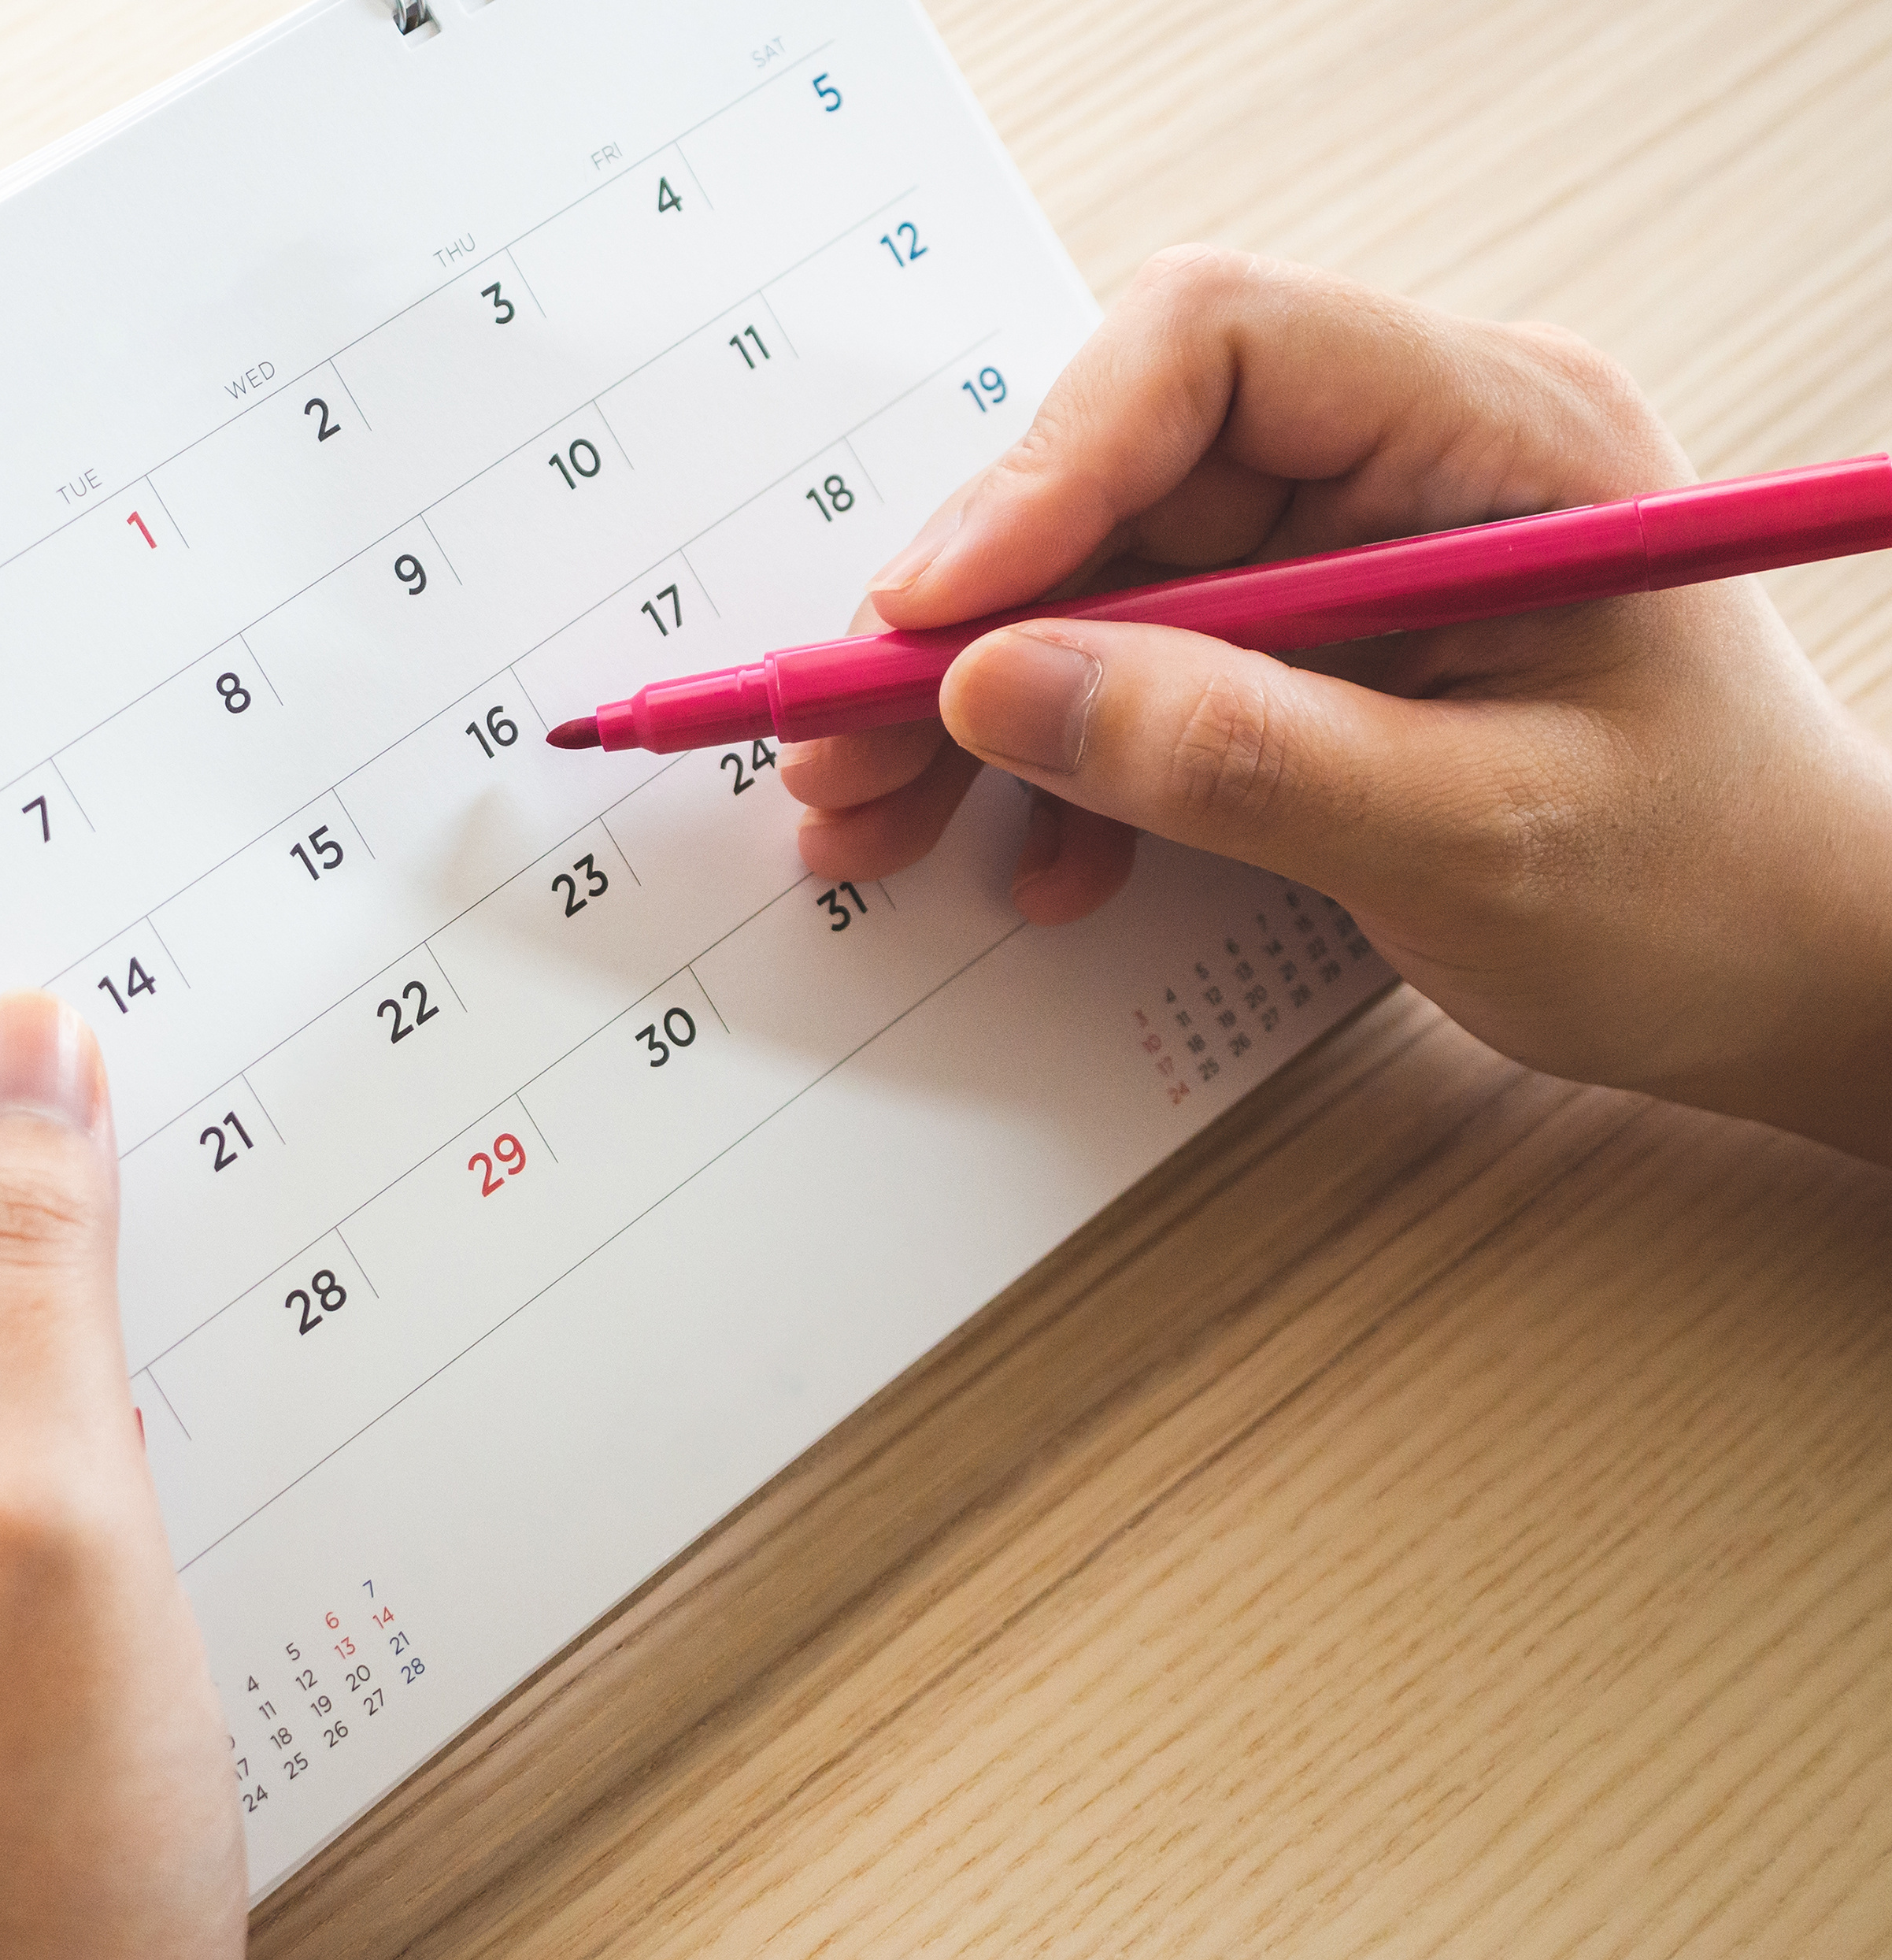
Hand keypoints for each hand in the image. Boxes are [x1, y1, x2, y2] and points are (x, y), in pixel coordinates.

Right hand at [785, 248, 1891, 1161]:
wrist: (1801, 980)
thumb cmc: (1706, 894)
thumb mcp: (1475, 836)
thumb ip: (1237, 755)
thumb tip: (1000, 686)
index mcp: (1490, 433)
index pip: (1215, 347)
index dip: (1045, 463)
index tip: (930, 614)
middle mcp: (1402, 460)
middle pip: (1116, 476)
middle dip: (966, 622)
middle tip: (843, 748)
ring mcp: (1346, 554)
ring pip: (1095, 583)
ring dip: (976, 709)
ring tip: (875, 824)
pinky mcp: (1308, 647)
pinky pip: (1134, 672)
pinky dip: (1058, 769)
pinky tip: (1035, 865)